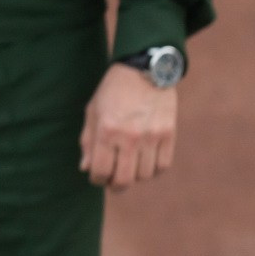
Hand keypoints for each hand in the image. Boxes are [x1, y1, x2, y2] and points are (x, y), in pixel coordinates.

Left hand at [80, 62, 177, 191]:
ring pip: (144, 176)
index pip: (101, 170)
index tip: (97, 177)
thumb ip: (88, 141)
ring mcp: (152, 137)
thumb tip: (86, 169)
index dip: (97, 179)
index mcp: (107, 130)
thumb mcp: (93, 110)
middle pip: (124, 180)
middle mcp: (130, 137)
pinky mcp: (169, 135)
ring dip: (135, 176)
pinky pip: (162, 166)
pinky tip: (145, 162)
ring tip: (129, 166)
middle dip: (115, 185)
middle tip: (112, 182)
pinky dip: (153, 170)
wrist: (144, 70)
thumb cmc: (113, 91)